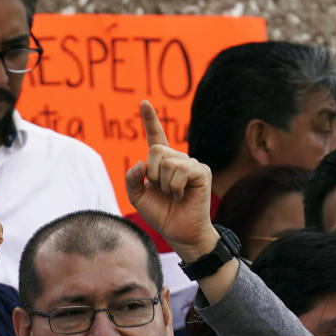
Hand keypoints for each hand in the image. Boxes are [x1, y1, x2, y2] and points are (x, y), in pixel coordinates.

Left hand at [125, 101, 217, 261]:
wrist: (179, 233)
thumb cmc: (162, 215)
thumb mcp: (138, 197)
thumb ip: (132, 179)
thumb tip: (140, 163)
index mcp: (162, 163)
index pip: (155, 137)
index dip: (150, 120)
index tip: (143, 103)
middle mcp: (178, 159)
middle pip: (156, 150)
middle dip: (152, 173)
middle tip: (161, 190)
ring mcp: (192, 164)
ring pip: (167, 162)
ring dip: (164, 184)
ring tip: (173, 195)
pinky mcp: (202, 172)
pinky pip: (181, 171)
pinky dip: (175, 187)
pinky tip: (181, 196)